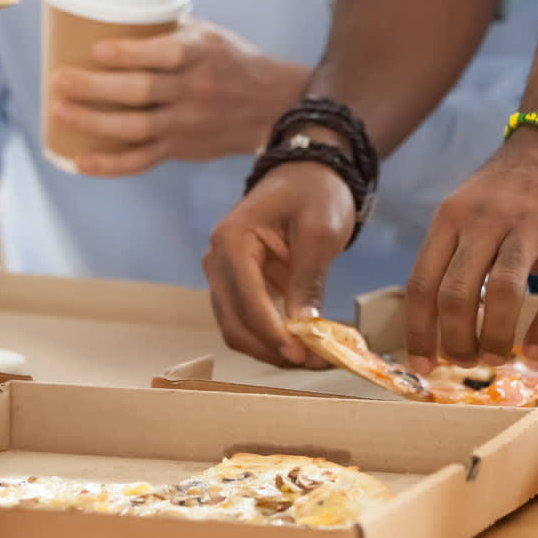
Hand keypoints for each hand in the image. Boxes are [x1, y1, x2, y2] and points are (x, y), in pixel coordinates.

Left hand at [50, 19, 308, 175]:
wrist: (270, 106)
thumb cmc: (229, 60)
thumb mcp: (207, 34)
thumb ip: (165, 29)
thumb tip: (107, 13)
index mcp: (201, 53)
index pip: (165, 54)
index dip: (129, 54)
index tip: (96, 50)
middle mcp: (195, 90)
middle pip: (142, 92)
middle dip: (96, 88)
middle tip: (60, 80)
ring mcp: (187, 123)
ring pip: (136, 128)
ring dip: (93, 122)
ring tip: (59, 111)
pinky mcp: (181, 149)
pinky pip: (142, 161)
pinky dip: (110, 165)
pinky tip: (79, 161)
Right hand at [203, 160, 354, 367]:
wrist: (306, 174)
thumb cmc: (314, 194)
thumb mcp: (320, 233)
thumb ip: (307, 281)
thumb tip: (303, 330)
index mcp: (232, 241)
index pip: (245, 299)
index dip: (271, 332)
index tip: (302, 355)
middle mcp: (217, 261)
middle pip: (234, 322)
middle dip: (272, 349)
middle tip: (315, 363)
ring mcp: (223, 276)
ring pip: (236, 329)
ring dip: (271, 350)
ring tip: (313, 359)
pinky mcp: (238, 287)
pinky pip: (246, 322)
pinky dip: (271, 339)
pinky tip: (302, 346)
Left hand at [405, 127, 537, 371]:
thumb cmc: (507, 188)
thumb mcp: (465, 210)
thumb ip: (452, 255)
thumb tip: (439, 322)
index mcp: (448, 220)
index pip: (421, 285)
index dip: (418, 331)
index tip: (419, 365)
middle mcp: (482, 223)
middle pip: (456, 295)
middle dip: (455, 340)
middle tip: (463, 363)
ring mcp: (527, 228)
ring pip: (502, 295)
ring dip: (496, 337)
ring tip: (496, 358)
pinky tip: (537, 348)